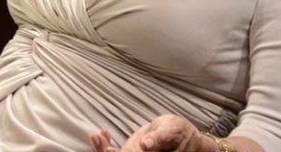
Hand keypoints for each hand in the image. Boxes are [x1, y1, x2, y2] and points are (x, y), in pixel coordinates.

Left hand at [90, 114, 209, 151]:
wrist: (185, 137)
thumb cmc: (180, 133)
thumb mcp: (172, 130)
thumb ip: (160, 137)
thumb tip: (146, 144)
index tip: (106, 146)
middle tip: (95, 136)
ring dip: (101, 149)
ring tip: (96, 135)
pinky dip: (105, 146)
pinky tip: (103, 134)